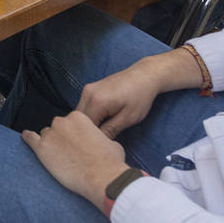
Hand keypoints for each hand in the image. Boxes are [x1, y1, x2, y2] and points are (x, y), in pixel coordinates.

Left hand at [22, 112, 131, 209]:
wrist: (102, 177)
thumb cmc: (109, 160)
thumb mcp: (109, 141)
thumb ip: (97, 136)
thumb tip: (98, 140)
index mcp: (78, 117)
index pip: (70, 122)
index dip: (74, 134)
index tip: (77, 143)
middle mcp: (62, 122)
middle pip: (57, 127)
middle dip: (62, 137)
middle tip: (70, 152)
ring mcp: (50, 134)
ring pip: (46, 135)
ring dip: (51, 143)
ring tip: (58, 156)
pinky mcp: (41, 149)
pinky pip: (30, 139)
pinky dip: (28, 138)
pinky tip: (26, 137)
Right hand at [75, 49, 202, 138]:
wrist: (144, 76)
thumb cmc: (139, 97)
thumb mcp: (127, 118)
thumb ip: (110, 131)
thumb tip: (99, 144)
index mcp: (96, 102)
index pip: (84, 127)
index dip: (91, 138)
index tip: (100, 146)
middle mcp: (87, 94)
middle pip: (78, 119)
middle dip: (86, 131)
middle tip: (100, 141)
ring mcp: (87, 89)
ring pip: (80, 113)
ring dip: (88, 123)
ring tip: (102, 131)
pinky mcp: (90, 88)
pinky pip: (84, 106)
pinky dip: (89, 115)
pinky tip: (101, 121)